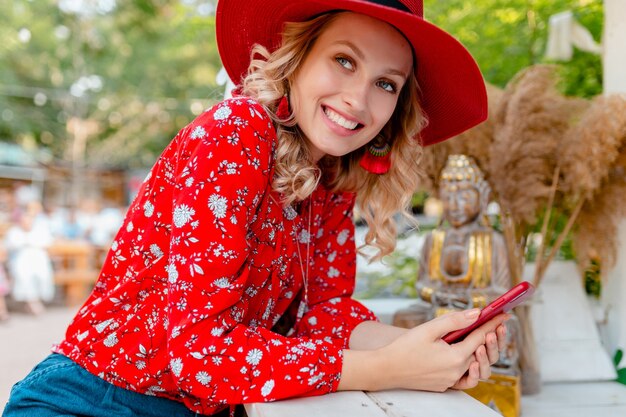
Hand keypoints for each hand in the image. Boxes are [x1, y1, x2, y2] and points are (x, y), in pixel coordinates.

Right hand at [377, 309, 507, 391]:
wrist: (387, 369)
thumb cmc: (405, 348)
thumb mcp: (429, 329)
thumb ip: (454, 321)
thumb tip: (476, 314)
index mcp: (455, 357)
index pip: (480, 337)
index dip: (492, 323)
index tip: (503, 314)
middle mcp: (457, 372)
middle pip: (480, 352)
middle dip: (489, 336)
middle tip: (495, 323)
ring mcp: (451, 381)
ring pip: (473, 365)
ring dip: (479, 351)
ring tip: (481, 339)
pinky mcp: (444, 385)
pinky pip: (463, 376)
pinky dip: (467, 365)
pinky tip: (466, 356)